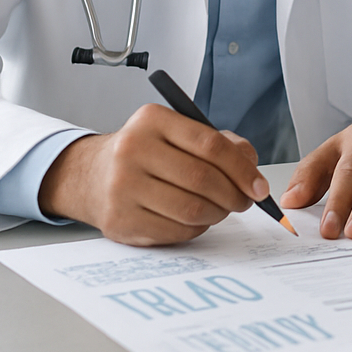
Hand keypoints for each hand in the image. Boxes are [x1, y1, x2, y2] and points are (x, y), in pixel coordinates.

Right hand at [38, 103, 267, 245]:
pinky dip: (196, 228)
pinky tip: (195, 219)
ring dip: (217, 214)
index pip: (210, 145)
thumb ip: (221, 144)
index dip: (242, 169)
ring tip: (220, 209)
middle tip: (245, 201)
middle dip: (234, 195)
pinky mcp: (120, 221)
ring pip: (191, 209)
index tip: (259, 186)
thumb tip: (252, 167)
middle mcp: (132, 150)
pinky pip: (176, 231)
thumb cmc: (147, 154)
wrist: (92, 176)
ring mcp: (122, 187)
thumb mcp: (178, 134)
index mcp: (152, 120)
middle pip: (203, 179)